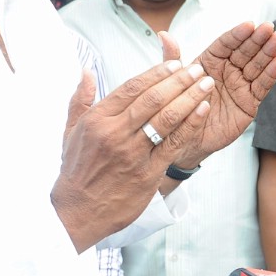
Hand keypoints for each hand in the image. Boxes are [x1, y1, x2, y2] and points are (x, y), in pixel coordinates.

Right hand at [54, 59, 214, 251]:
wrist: (78, 212)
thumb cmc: (76, 171)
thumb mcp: (70, 131)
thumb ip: (80, 99)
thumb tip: (86, 71)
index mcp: (98, 120)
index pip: (132, 88)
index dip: (157, 73)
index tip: (175, 64)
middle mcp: (115, 134)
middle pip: (153, 99)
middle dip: (179, 80)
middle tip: (197, 68)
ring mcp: (133, 154)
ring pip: (167, 118)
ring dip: (190, 97)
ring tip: (206, 84)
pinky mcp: (147, 173)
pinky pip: (174, 144)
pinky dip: (190, 125)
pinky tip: (202, 110)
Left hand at [174, 21, 275, 166]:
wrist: (186, 139)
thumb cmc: (180, 107)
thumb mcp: (175, 81)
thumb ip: (172, 58)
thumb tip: (162, 34)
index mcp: (210, 62)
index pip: (225, 44)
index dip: (237, 34)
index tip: (249, 24)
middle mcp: (227, 71)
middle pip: (244, 52)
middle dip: (257, 39)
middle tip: (269, 27)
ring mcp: (239, 86)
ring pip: (256, 66)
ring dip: (268, 52)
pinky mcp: (249, 103)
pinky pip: (261, 86)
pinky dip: (271, 74)